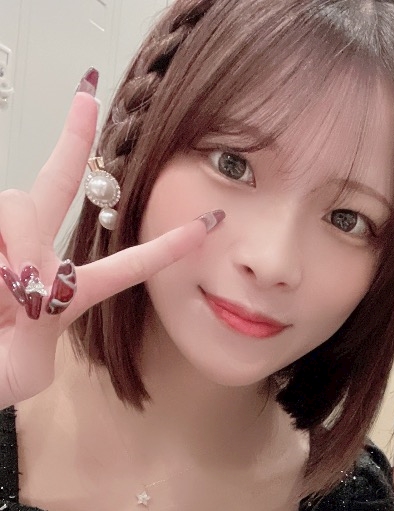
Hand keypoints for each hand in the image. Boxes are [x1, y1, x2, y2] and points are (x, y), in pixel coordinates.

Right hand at [0, 76, 222, 407]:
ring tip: (5, 302)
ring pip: (16, 208)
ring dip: (13, 253)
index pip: (124, 266)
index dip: (168, 248)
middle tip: (88, 95)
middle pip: (51, 191)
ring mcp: (0, 245)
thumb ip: (44, 323)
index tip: (210, 224)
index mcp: (65, 295)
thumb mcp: (28, 369)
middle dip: (73, 142)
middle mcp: (33, 260)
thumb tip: (31, 274)